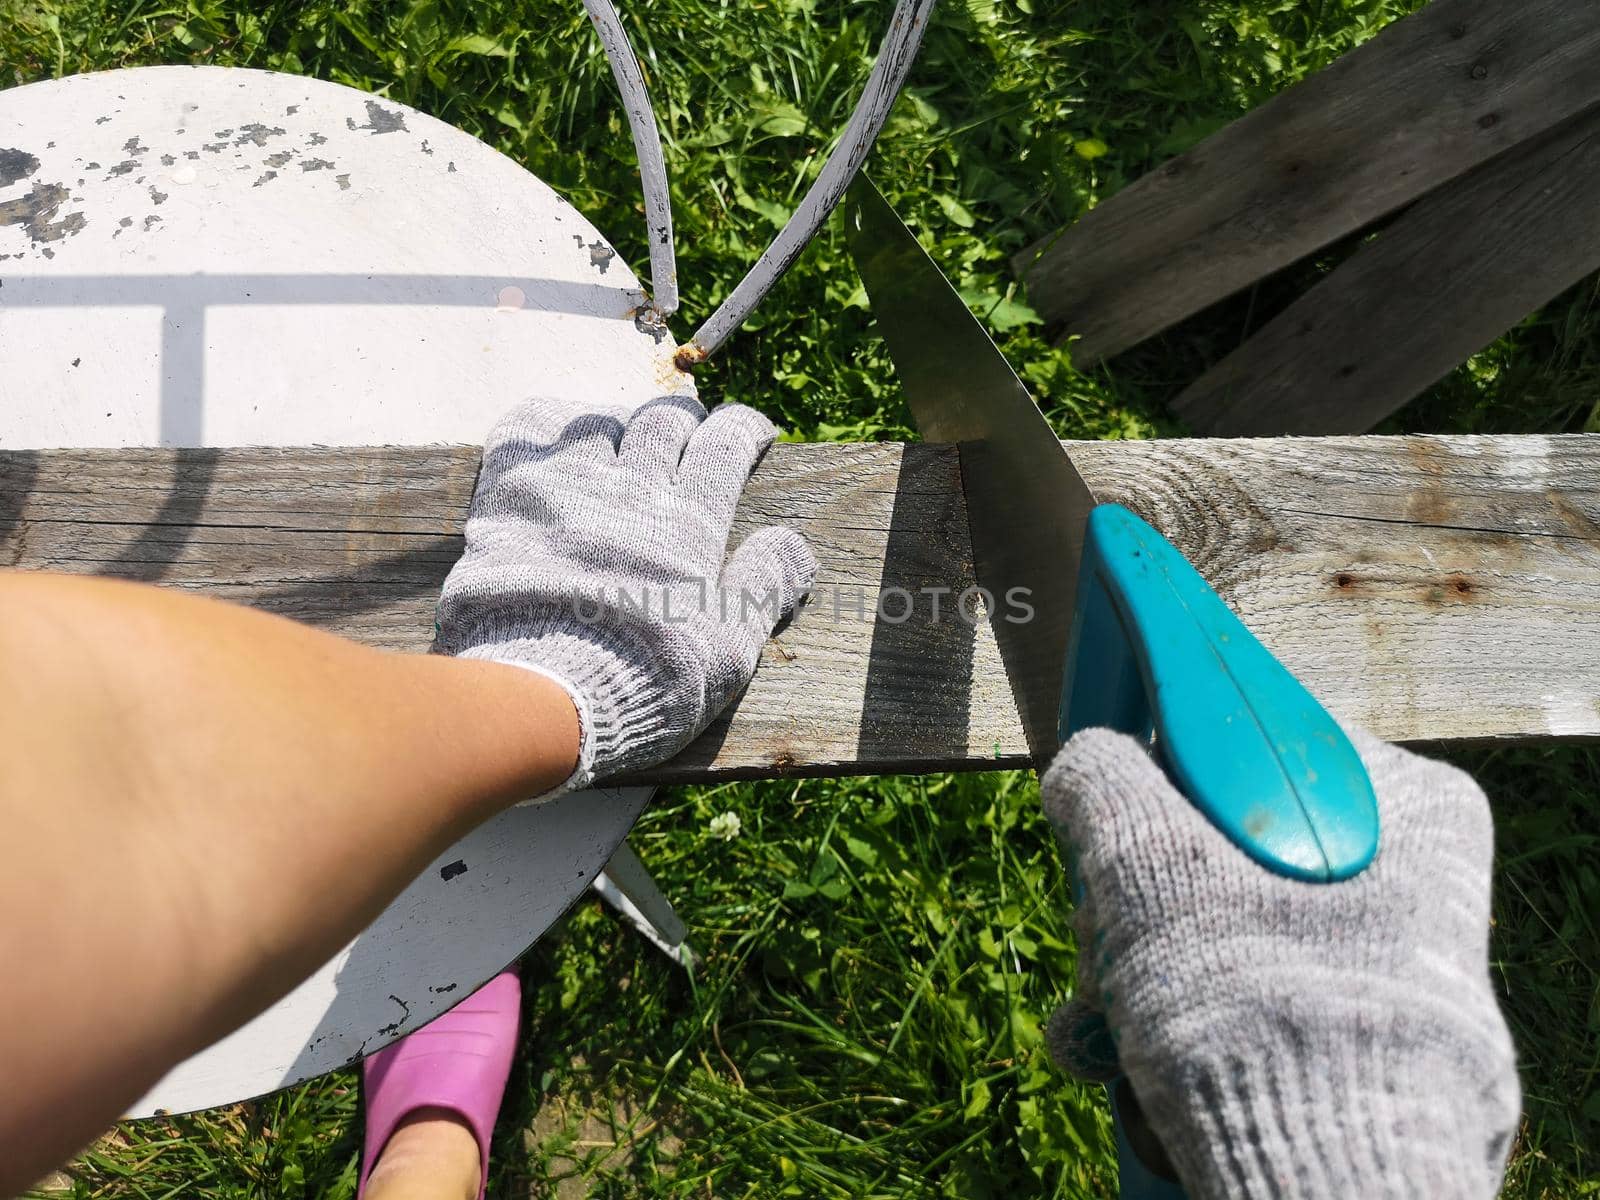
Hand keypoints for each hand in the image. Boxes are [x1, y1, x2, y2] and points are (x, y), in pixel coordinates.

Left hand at [436, 395, 816, 789]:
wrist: (543, 691)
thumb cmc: (647, 676)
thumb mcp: (730, 646)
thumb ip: (765, 586)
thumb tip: (795, 542)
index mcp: (691, 520)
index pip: (726, 444)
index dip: (746, 429)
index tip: (756, 433)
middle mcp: (632, 488)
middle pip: (663, 421)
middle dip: (685, 420)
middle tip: (691, 433)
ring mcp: (566, 485)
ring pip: (598, 420)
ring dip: (619, 422)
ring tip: (624, 438)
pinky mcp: (508, 497)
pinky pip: (525, 429)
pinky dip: (546, 420)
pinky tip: (556, 436)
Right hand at [1041, 727, 1520, 1198]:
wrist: (1320, 1178)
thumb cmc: (1252, 998)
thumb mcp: (1148, 860)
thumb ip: (1104, 778)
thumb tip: (1088, 760)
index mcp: (1403, 805)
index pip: (1250, 740)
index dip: (1162, 768)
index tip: (1109, 807)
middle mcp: (1406, 879)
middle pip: (1217, 843)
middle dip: (1132, 898)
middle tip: (1105, 934)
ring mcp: (1373, 963)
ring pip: (1209, 923)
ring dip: (1129, 964)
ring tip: (1103, 1011)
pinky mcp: (1337, 1032)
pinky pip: (1230, 988)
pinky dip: (1162, 1015)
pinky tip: (1110, 1044)